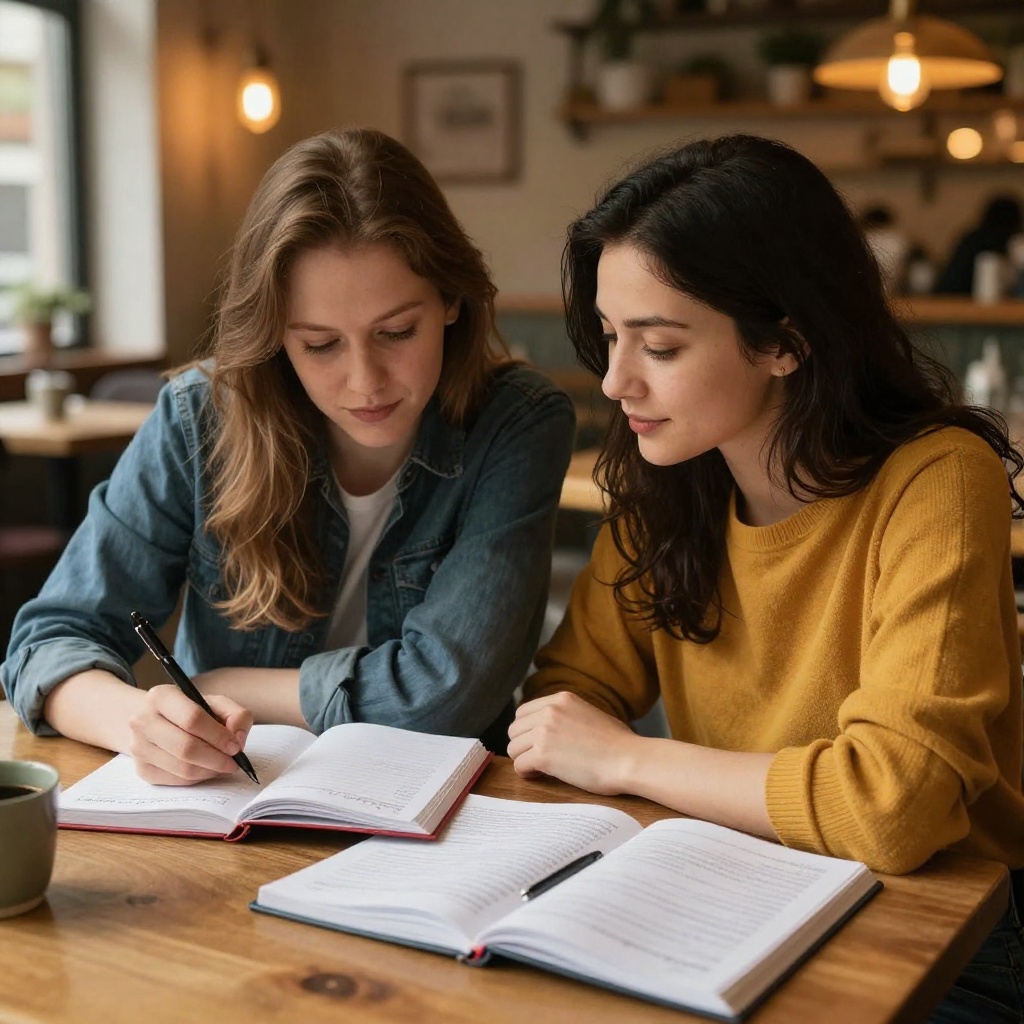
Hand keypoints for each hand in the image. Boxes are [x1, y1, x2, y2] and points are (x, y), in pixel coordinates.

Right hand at [126, 684, 253, 785]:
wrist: (154, 721)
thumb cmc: (190, 711)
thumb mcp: (215, 703)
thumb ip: (236, 715)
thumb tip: (238, 739)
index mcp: (161, 696)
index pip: (192, 719)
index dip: (218, 736)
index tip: (235, 746)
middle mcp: (143, 721)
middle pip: (186, 748)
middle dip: (216, 759)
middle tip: (233, 762)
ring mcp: (138, 747)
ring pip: (182, 768)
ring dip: (210, 771)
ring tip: (223, 765)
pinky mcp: (141, 770)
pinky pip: (176, 781)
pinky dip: (198, 778)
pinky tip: (206, 769)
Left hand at [507, 691, 639, 794]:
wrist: (628, 759)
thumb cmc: (617, 744)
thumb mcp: (589, 714)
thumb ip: (566, 716)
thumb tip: (550, 729)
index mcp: (561, 699)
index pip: (523, 712)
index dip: (527, 731)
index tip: (537, 744)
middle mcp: (550, 711)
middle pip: (514, 729)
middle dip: (523, 745)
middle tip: (538, 758)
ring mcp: (545, 731)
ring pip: (514, 748)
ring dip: (524, 760)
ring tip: (541, 768)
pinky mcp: (543, 754)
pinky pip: (519, 765)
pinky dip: (527, 774)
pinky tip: (541, 776)